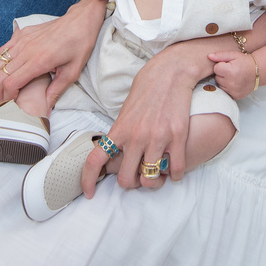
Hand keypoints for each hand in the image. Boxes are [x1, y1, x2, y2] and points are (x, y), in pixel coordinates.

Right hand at [0, 0, 104, 105]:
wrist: (80, 21)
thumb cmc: (79, 45)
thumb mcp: (72, 72)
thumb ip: (56, 91)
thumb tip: (46, 108)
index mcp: (39, 61)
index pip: (10, 83)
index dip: (7, 97)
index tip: (12, 104)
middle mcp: (26, 50)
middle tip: (5, 101)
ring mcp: (22, 40)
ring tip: (7, 87)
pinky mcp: (21, 33)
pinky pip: (3, 50)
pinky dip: (2, 62)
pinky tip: (11, 68)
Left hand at [81, 50, 195, 195]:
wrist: (170, 73)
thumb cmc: (146, 90)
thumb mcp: (126, 112)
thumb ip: (120, 133)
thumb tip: (115, 152)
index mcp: (119, 129)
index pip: (96, 160)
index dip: (88, 180)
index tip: (89, 192)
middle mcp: (136, 136)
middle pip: (126, 179)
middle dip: (130, 182)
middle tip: (137, 175)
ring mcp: (157, 138)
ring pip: (150, 179)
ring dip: (153, 181)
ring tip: (157, 172)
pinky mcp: (177, 137)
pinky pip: (175, 171)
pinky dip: (174, 175)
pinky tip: (174, 169)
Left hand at [209, 50, 257, 99]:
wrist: (257, 72)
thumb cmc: (245, 62)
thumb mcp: (233, 55)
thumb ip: (220, 55)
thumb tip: (209, 56)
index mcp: (230, 71)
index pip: (216, 69)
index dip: (221, 65)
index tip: (228, 65)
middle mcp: (231, 83)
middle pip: (217, 78)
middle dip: (222, 74)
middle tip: (231, 70)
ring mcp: (233, 91)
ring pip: (220, 85)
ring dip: (224, 81)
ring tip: (233, 76)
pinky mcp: (235, 96)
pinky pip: (225, 91)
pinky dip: (228, 87)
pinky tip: (234, 83)